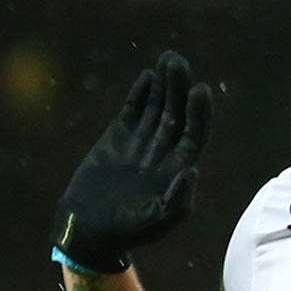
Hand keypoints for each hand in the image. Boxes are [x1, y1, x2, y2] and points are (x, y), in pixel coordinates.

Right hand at [54, 50, 212, 273]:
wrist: (91, 228)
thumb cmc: (127, 231)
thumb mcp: (156, 222)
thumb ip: (177, 201)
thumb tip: (193, 171)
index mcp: (178, 170)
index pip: (194, 135)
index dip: (198, 113)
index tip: (200, 90)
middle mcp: (164, 153)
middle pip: (177, 114)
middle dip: (179, 88)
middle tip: (178, 62)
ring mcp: (141, 143)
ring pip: (157, 107)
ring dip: (163, 84)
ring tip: (169, 59)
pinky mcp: (117, 137)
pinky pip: (133, 110)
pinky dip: (140, 94)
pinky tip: (148, 77)